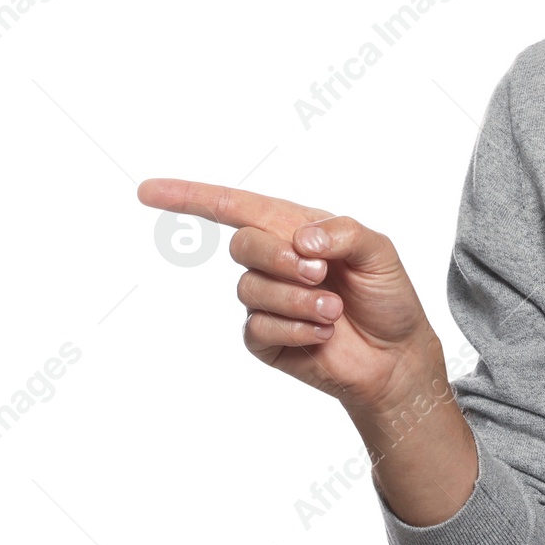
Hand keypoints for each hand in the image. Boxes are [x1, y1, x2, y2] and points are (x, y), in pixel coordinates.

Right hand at [137, 178, 438, 416]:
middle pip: (243, 244)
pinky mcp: (265, 338)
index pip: (237, 207)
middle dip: (279, 257)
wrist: (396, 353)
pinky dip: (296, 328)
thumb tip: (299, 238)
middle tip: (320, 273)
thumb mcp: (379, 251)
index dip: (191, 197)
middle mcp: (276, 261)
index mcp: (297, 229)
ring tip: (334, 309)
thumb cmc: (388, 296)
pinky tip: (323, 333)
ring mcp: (267, 300)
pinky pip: (259, 326)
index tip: (148, 191)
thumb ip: (343, 232)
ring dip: (297, 300)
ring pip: (251, 289)